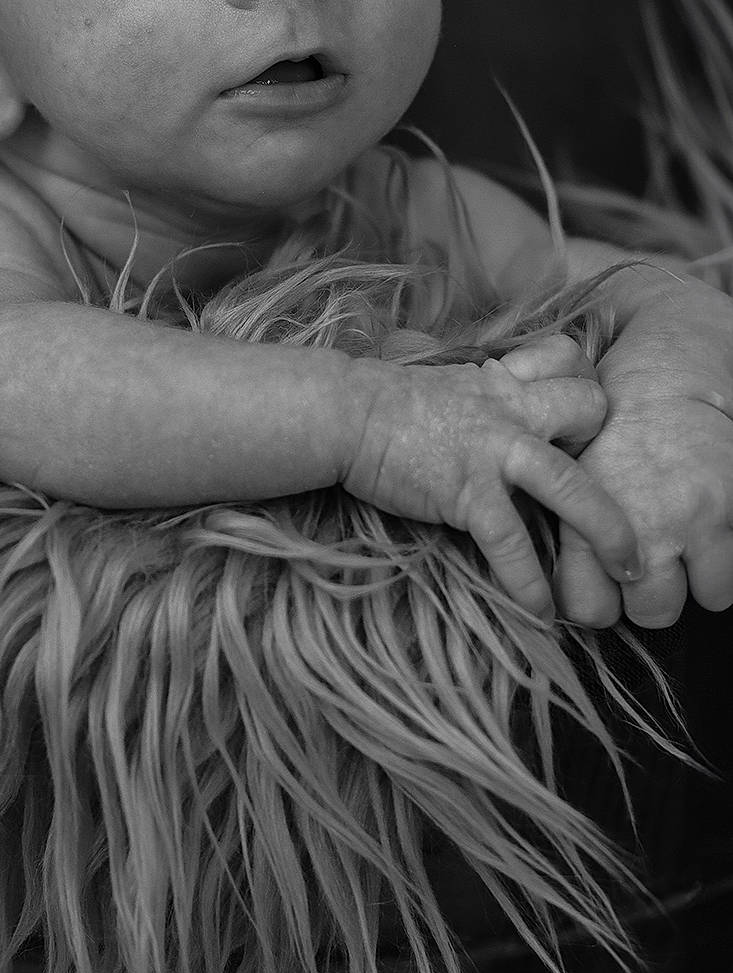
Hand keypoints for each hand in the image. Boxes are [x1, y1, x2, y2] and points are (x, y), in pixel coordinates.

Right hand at [342, 335, 638, 618]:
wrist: (346, 415)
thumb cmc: (390, 404)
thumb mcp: (451, 384)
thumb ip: (488, 395)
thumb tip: (504, 410)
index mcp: (505, 381)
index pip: (571, 359)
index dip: (585, 386)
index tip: (583, 425)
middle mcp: (510, 408)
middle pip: (591, 408)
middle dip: (612, 451)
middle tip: (613, 494)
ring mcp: (492, 450)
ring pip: (571, 484)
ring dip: (607, 533)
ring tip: (626, 572)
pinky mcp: (468, 492)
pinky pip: (512, 542)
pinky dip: (530, 583)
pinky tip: (541, 612)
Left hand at [555, 366, 732, 627]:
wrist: (666, 377)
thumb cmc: (610, 429)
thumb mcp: (569, 477)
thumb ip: (570, 535)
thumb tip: (561, 596)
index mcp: (586, 518)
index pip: (588, 610)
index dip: (599, 602)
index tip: (605, 582)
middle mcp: (641, 525)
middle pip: (652, 614)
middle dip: (652, 595)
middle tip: (652, 558)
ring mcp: (694, 520)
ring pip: (705, 598)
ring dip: (698, 578)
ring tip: (686, 539)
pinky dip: (726, 559)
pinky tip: (710, 528)